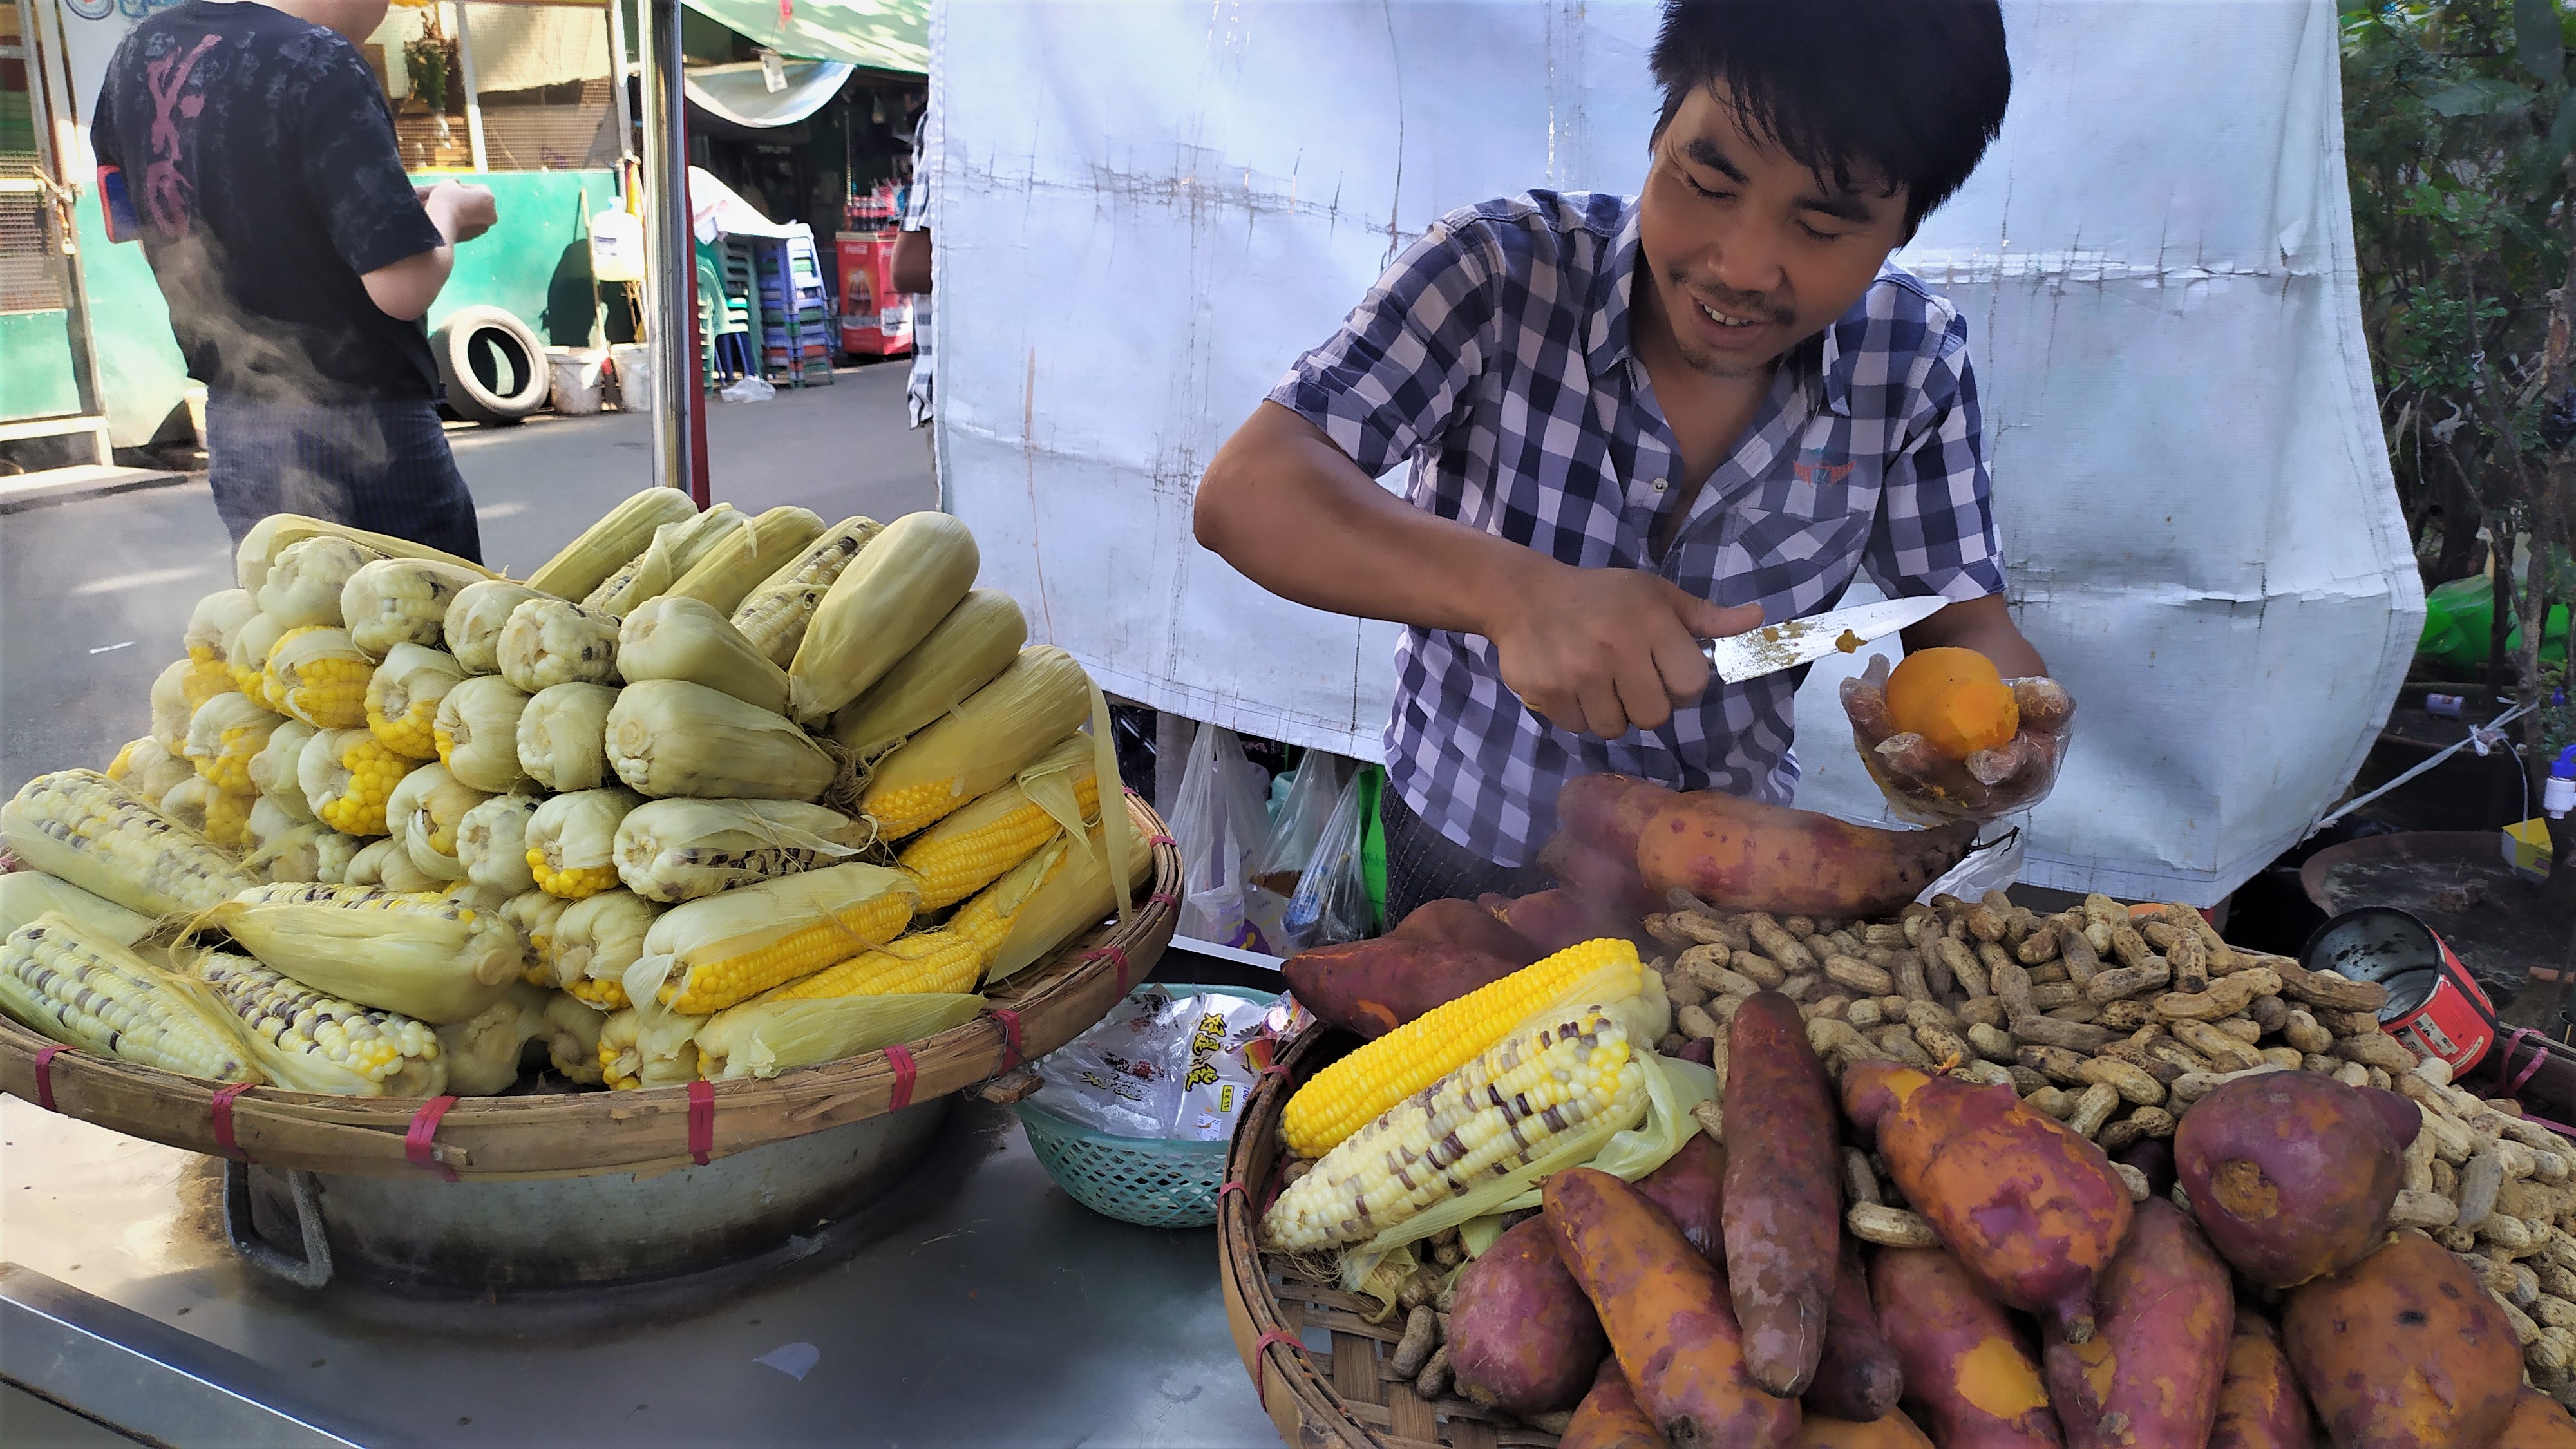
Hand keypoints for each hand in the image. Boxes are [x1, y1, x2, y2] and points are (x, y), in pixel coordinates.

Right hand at [423, 181, 497, 244]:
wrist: (440, 225)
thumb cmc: (446, 200)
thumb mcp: (448, 184)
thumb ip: (454, 183)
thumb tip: (456, 184)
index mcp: (489, 198)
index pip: (478, 188)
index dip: (464, 187)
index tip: (452, 188)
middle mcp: (491, 214)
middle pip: (478, 203)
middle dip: (466, 200)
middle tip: (450, 198)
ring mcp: (483, 227)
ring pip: (472, 215)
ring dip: (462, 211)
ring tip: (446, 208)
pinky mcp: (472, 237)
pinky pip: (466, 225)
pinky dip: (459, 221)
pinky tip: (447, 219)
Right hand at [1485, 563, 1762, 739]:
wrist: (1525, 596)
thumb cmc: (1602, 597)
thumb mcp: (1656, 595)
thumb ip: (1705, 618)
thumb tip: (1758, 619)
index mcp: (1650, 623)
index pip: (1691, 685)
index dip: (1682, 684)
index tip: (1663, 670)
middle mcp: (1616, 649)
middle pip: (1655, 716)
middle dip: (1645, 704)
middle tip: (1628, 680)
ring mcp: (1578, 673)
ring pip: (1615, 728)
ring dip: (1611, 713)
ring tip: (1598, 683)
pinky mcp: (1547, 693)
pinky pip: (1578, 727)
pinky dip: (1578, 714)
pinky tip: (1571, 685)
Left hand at [1842, 657, 2074, 822]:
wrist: (1980, 686)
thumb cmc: (2014, 698)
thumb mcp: (2035, 695)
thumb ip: (2043, 701)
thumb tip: (2045, 697)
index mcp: (2023, 779)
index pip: (2018, 777)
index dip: (2005, 769)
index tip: (1989, 759)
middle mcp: (1979, 797)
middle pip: (1950, 788)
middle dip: (1925, 768)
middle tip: (1902, 744)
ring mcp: (1936, 792)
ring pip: (1903, 774)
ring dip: (1878, 737)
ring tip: (1862, 700)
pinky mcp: (1902, 778)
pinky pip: (1879, 755)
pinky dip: (1865, 722)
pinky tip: (1855, 691)